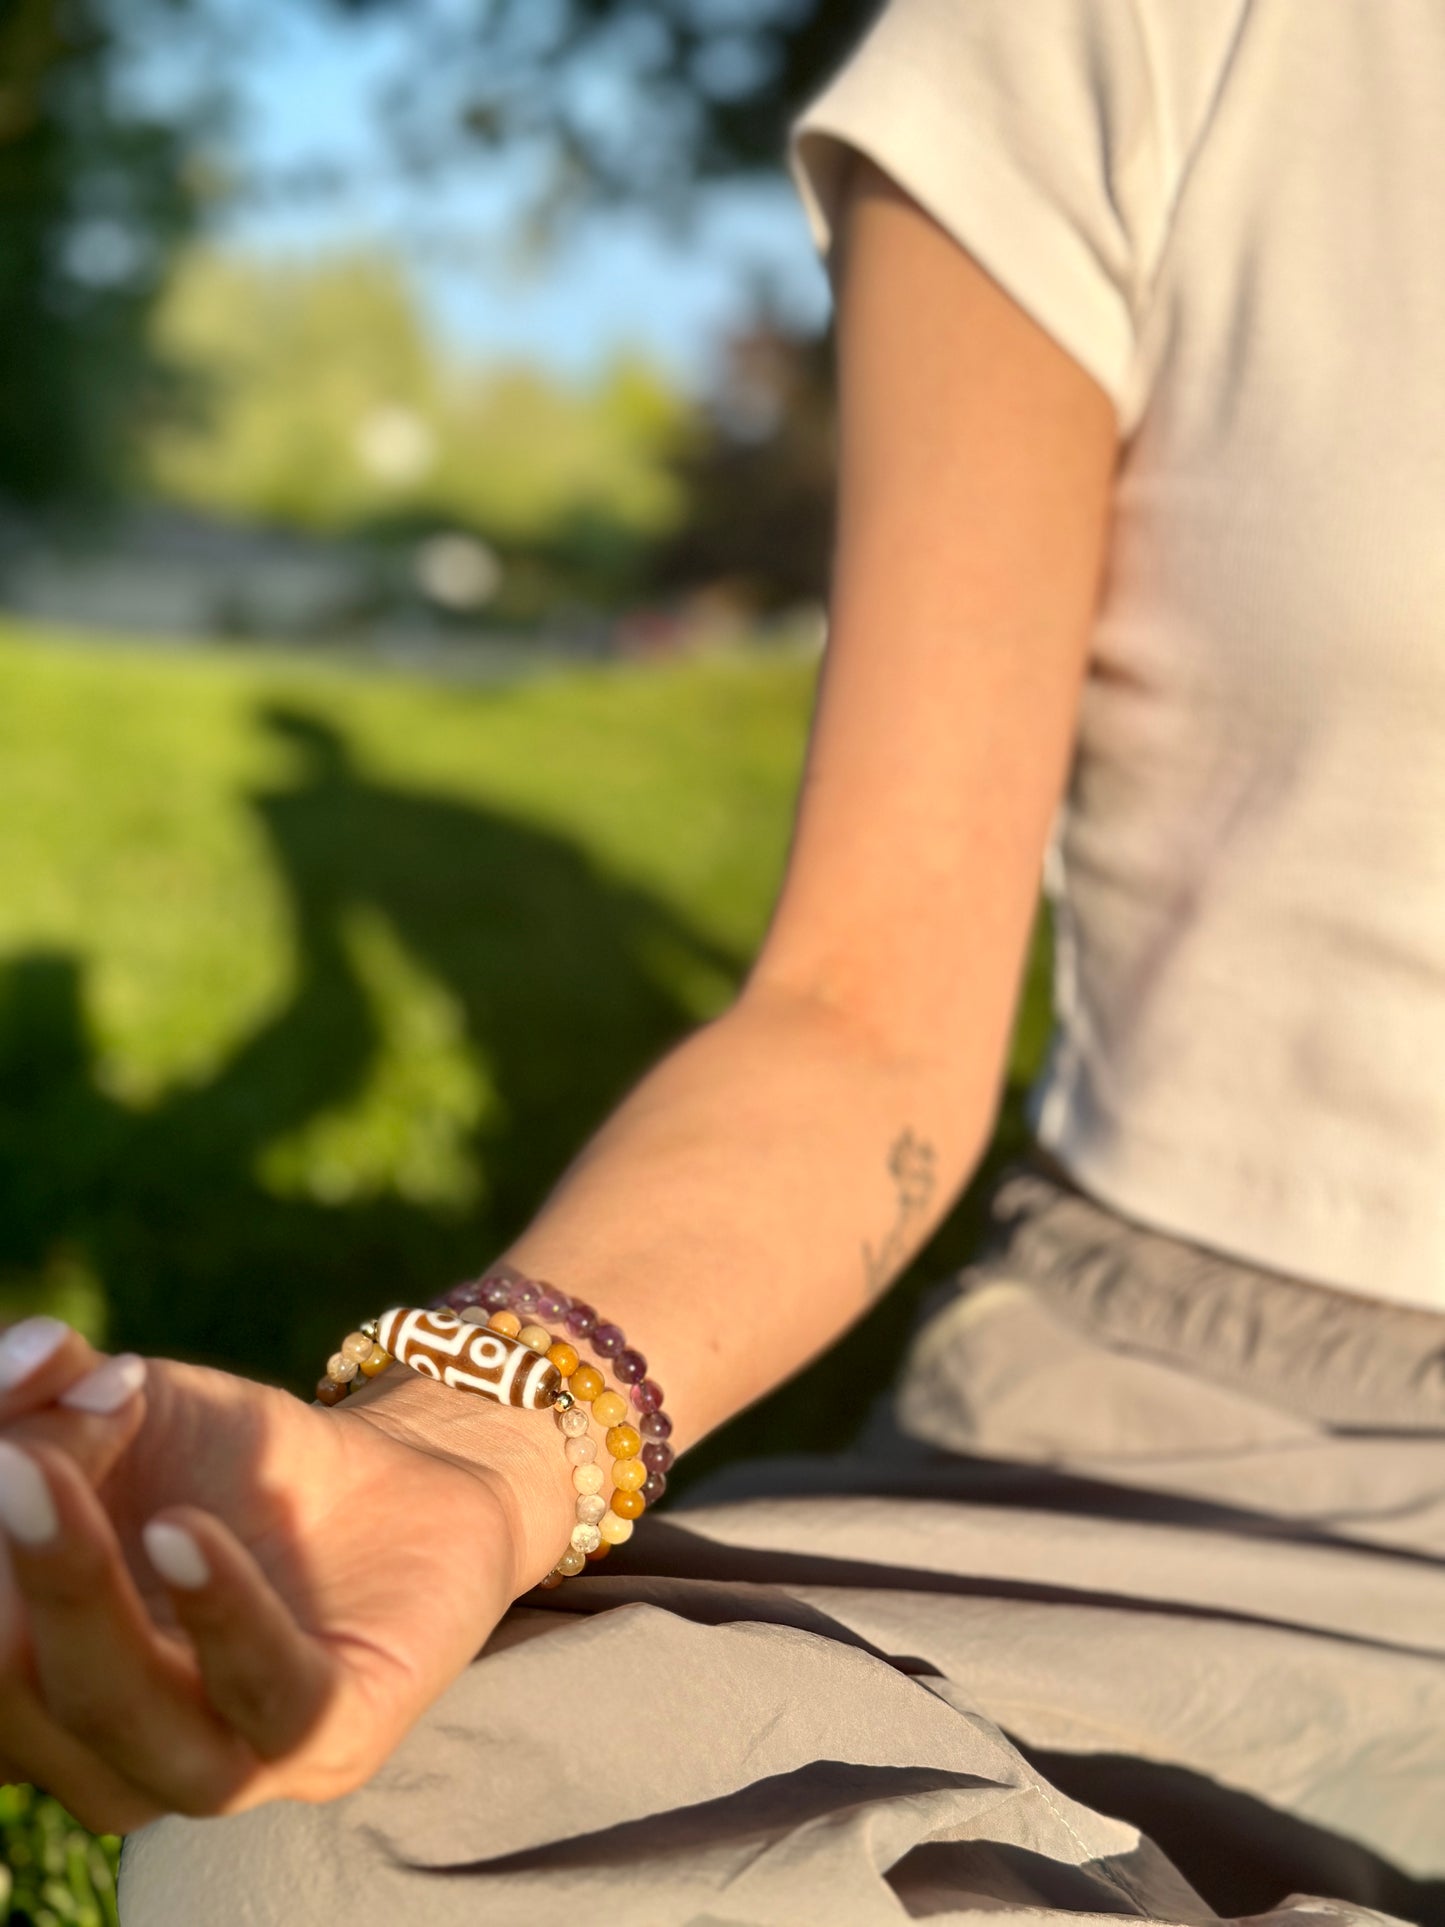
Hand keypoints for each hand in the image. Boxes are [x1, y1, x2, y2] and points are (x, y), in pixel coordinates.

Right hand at [0, 1322, 574, 1831]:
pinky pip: (262, 1696)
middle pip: (8, 1674)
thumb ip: (54, 1395)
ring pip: (110, 1702)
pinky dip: (216, 1610)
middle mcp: (98, 1753)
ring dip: (69, 1586)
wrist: (405, 1482)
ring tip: (39, 1473)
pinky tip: (182, 1532)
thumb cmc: (236, 1465)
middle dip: (3, 1550)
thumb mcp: (127, 1410)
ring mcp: (213, 1767)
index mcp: (30, 1693)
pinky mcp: (333, 1743)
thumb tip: (26, 1353)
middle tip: (16, 1448)